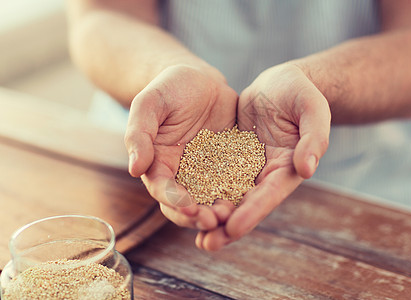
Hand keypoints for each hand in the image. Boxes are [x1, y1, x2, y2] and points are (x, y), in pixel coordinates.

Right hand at [125, 64, 237, 231]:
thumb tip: (135, 169)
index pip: (162, 189)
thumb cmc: (169, 89)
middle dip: (198, 216)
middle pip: (187, 204)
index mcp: (159, 164)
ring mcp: (207, 172)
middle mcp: (182, 174)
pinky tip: (251, 200)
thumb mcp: (149, 103)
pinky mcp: (229, 165)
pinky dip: (240, 195)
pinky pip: (235, 183)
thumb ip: (139, 133)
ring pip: (211, 199)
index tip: (189, 208)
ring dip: (219, 212)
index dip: (174, 201)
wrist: (200, 81)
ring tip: (232, 216)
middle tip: (214, 221)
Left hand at [196, 63, 330, 249]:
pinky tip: (184, 204)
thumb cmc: (300, 93)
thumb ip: (314, 137)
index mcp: (287, 166)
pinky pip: (214, 177)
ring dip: (212, 216)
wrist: (280, 84)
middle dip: (228, 226)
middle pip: (247, 205)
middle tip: (207, 244)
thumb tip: (307, 169)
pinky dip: (202, 192)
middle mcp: (266, 174)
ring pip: (228, 197)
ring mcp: (247, 167)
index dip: (252, 212)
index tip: (232, 228)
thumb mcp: (312, 108)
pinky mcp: (230, 157)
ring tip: (195, 236)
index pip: (271, 194)